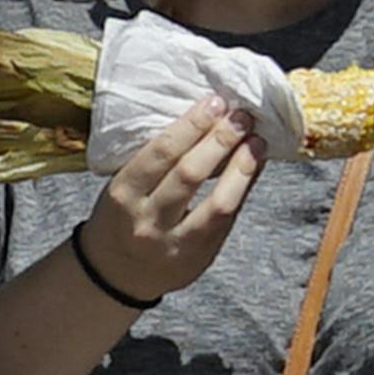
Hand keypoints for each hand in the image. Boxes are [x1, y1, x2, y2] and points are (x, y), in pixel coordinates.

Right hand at [80, 95, 265, 303]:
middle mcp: (147, 220)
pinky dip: (244, 189)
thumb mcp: (124, 185)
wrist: (116, 273)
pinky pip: (228, 220)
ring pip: (219, 203)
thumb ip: (155, 159)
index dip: (191, 125)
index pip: (160, 153)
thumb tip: (204, 117)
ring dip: (242, 167)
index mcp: (123, 194)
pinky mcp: (199, 258)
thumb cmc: (122, 215)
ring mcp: (175, 243)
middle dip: (221, 140)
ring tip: (257, 140)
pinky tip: (254, 167)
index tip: (214, 101)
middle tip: (242, 115)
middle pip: (190, 175)